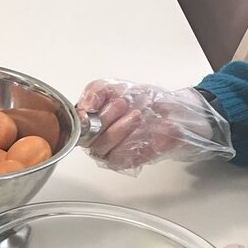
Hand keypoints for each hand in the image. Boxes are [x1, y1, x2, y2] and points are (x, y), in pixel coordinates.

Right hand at [77, 81, 232, 172]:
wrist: (172, 111)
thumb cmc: (144, 101)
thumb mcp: (116, 86)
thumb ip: (96, 91)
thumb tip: (84, 106)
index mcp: (89, 121)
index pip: (76, 125)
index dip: (82, 119)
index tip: (92, 110)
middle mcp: (96, 139)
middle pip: (88, 138)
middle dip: (106, 118)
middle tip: (122, 104)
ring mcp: (111, 152)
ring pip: (103, 148)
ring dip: (120, 129)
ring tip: (136, 115)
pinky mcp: (126, 161)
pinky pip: (119, 157)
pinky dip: (130, 142)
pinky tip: (141, 129)